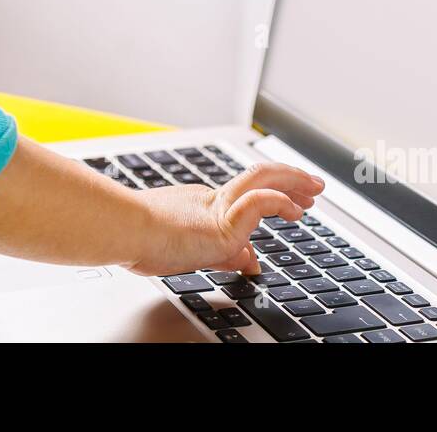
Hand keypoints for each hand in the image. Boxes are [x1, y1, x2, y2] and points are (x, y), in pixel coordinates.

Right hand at [124, 162, 324, 276]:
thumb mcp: (191, 253)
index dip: (274, 199)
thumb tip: (249, 261)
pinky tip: (294, 210)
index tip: (293, 206)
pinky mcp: (220, 220)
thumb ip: (223, 254)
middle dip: (291, 178)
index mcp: (203, 206)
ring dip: (293, 180)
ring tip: (314, 188)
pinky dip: (279, 201)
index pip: (247, 197)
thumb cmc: (140, 242)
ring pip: (263, 179)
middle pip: (259, 176)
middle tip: (313, 184)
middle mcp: (212, 200)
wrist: (122, 230)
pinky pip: (258, 201)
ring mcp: (217, 207)